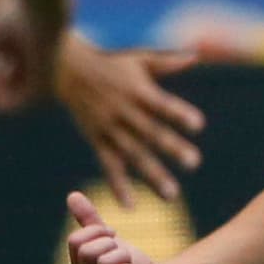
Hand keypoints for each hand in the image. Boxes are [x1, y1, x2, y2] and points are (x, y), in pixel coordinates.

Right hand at [54, 34, 205, 201]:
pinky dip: (118, 185)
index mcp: (138, 91)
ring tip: (171, 195)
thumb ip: (166, 63)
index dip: (178, 113)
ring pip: (133, 154)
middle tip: (194, 162)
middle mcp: (124, 111)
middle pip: (150, 132)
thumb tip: (195, 57)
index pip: (162, 104)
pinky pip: (108, 164)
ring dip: (151, 174)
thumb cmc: (109, 63)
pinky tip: (130, 206)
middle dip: (171, 148)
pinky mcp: (97, 140)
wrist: (65, 69)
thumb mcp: (137, 59)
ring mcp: (109, 128)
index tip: (198, 125)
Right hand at [63, 188, 205, 263]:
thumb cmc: (130, 262)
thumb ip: (90, 220)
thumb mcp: (109, 238)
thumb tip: (72, 195)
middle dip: (111, 243)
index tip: (113, 236)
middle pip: (87, 252)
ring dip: (124, 256)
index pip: (75, 241)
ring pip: (105, 263)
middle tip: (123, 252)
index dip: (97, 231)